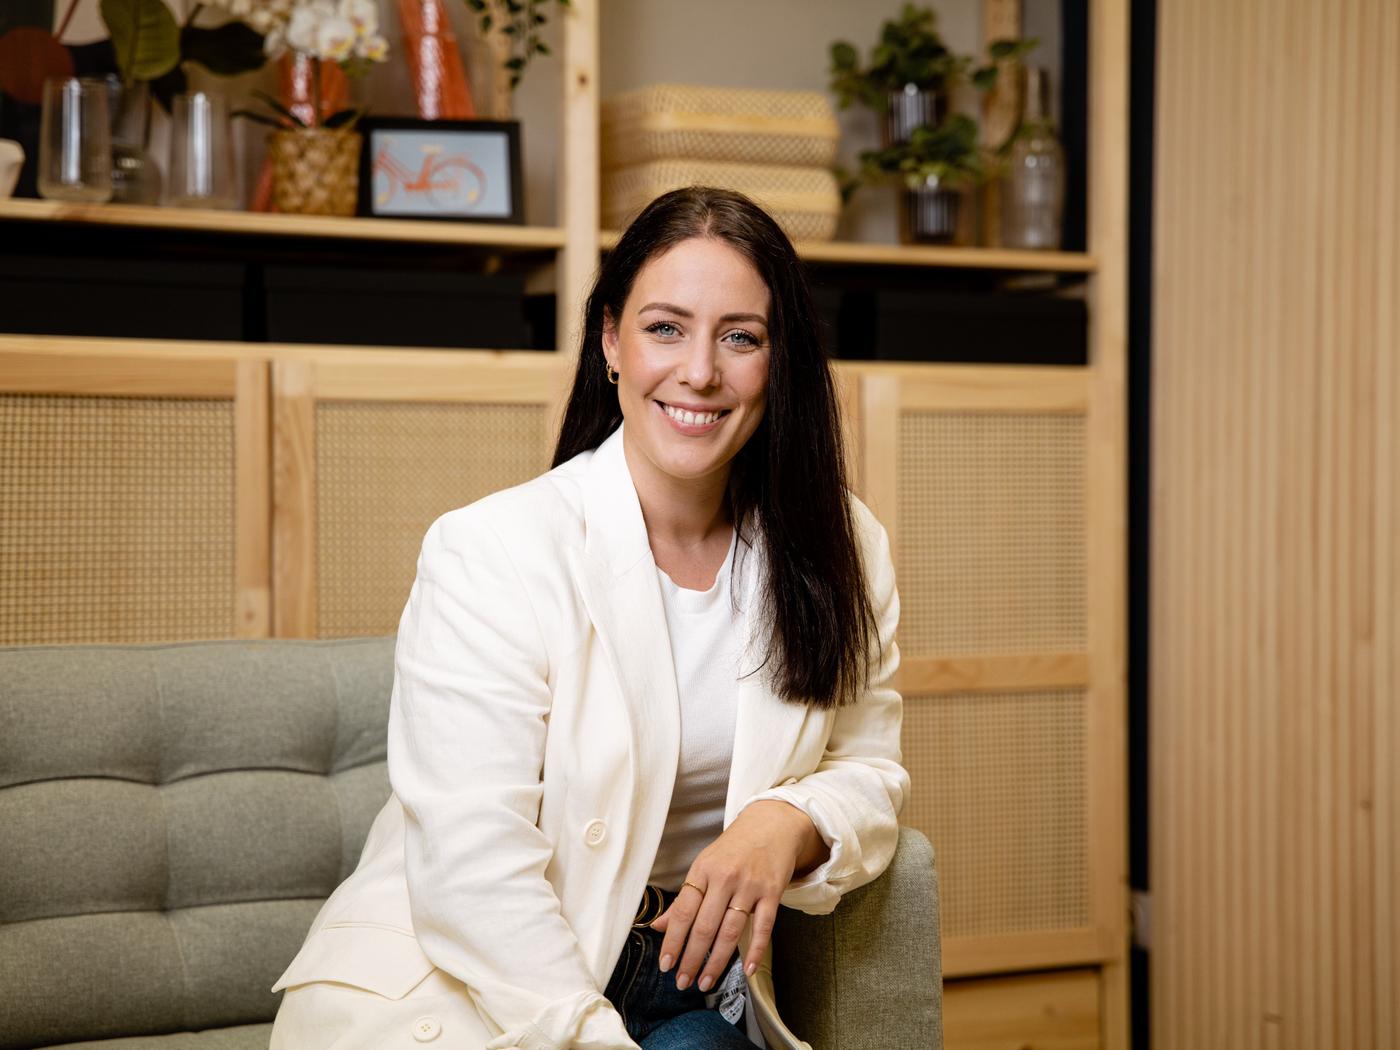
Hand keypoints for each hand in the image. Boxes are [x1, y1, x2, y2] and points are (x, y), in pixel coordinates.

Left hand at [649, 799, 827, 993]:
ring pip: (730, 931)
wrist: (772, 824)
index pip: (683, 911)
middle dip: (691, 958)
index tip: (665, 964)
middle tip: (682, 982)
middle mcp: (725, 878)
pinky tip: (748, 970)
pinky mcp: (772, 892)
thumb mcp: (705, 864)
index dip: (673, 941)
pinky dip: (755, 951)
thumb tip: (660, 926)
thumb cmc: (734, 848)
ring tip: (705, 982)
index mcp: (703, 870)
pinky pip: (763, 927)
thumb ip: (684, 897)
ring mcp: (750, 885)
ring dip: (716, 962)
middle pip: (704, 926)